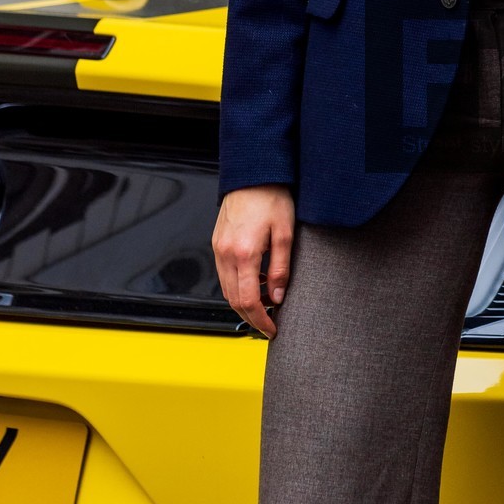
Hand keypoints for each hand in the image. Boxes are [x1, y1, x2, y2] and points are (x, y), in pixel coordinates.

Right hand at [212, 186, 295, 338]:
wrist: (253, 173)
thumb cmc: (271, 197)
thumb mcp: (285, 233)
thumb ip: (281, 268)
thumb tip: (277, 296)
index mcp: (244, 253)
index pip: (248, 300)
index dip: (260, 320)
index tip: (272, 329)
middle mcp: (225, 253)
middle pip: (233, 300)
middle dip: (251, 318)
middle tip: (269, 325)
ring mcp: (218, 248)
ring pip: (226, 289)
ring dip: (244, 303)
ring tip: (266, 304)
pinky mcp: (217, 243)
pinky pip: (224, 274)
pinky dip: (237, 286)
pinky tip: (255, 283)